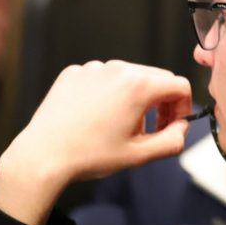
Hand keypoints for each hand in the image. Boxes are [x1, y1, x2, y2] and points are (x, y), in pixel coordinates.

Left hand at [0, 60, 192, 224]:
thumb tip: (182, 128)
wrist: (43, 155)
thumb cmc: (90, 156)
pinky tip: (93, 118)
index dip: (182, 108)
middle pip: (155, 78)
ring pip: (128, 77)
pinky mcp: (74, 72)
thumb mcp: (140, 155)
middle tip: (148, 131)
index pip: (178, 86)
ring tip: (117, 127)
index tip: (171, 127)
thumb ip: (173, 141)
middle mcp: (118, 69)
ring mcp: (93, 68)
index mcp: (139, 86)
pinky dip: (106, 94)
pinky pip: (101, 78)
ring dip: (132, 99)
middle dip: (159, 103)